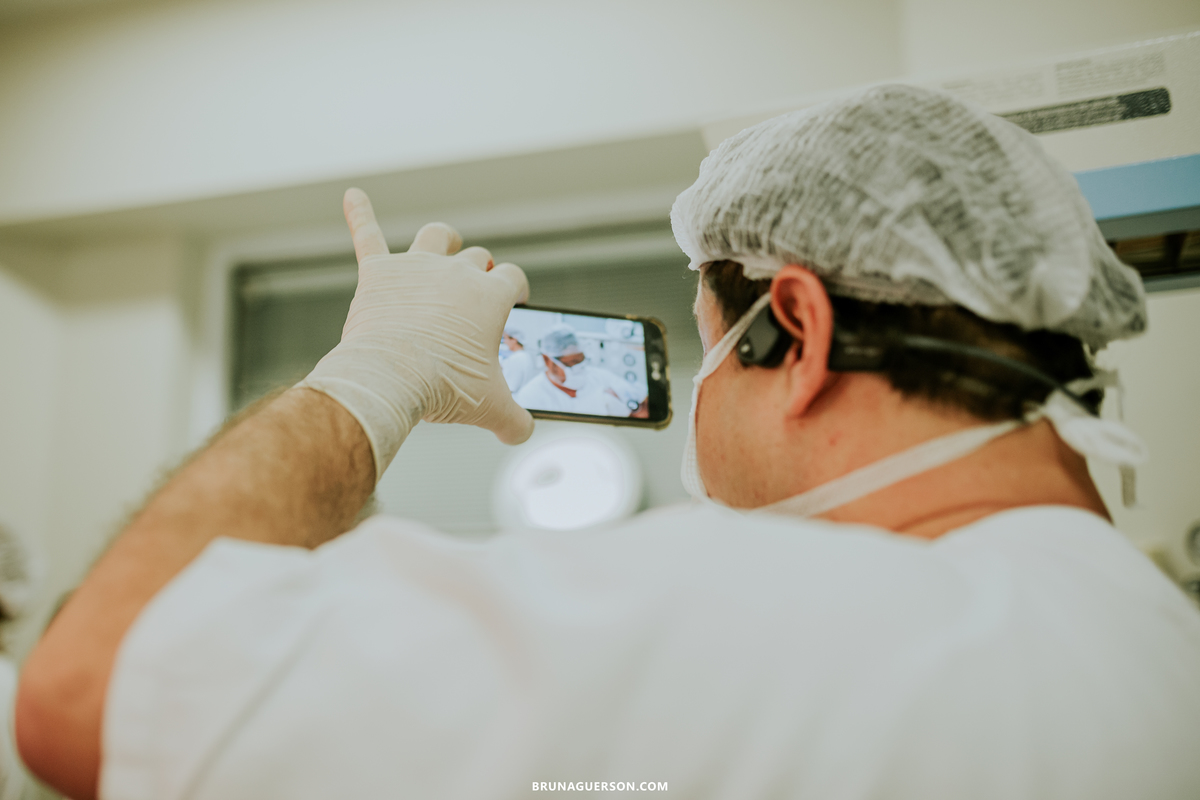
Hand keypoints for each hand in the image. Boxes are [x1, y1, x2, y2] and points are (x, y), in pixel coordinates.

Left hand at [299, 189, 534, 481]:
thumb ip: (515, 421)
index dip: (515, 289)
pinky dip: (359, 214)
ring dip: (443, 239)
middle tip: (474, 294)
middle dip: (480, 271)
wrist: (391, 377)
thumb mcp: (491, 408)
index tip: (513, 302)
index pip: (513, 278)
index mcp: (489, 296)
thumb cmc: (445, 388)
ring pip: (436, 235)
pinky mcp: (377, 274)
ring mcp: (415, 268)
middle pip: (476, 257)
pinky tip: (351, 195)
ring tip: (443, 246)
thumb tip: (523, 433)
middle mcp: (455, 273)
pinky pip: (368, 235)